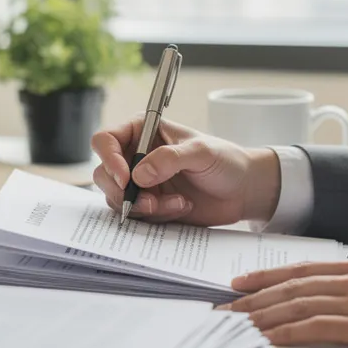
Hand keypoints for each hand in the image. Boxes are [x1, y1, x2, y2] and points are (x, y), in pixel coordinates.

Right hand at [90, 117, 281, 225]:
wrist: (242, 189)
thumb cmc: (225, 160)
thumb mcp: (201, 151)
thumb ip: (169, 159)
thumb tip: (138, 175)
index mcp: (142, 131)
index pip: (106, 140)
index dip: (109, 159)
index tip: (126, 178)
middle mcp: (136, 156)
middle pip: (104, 174)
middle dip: (123, 192)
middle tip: (149, 202)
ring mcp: (141, 183)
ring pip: (117, 199)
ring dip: (143, 207)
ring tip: (177, 203)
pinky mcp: (150, 205)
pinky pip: (137, 216)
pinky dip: (156, 216)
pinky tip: (183, 206)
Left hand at [224, 258, 347, 347]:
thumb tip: (335, 303)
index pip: (303, 269)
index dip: (268, 276)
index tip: (241, 284)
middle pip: (293, 286)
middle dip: (254, 298)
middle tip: (224, 308)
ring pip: (298, 305)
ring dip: (262, 316)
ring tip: (236, 325)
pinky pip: (317, 328)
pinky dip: (287, 333)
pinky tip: (268, 338)